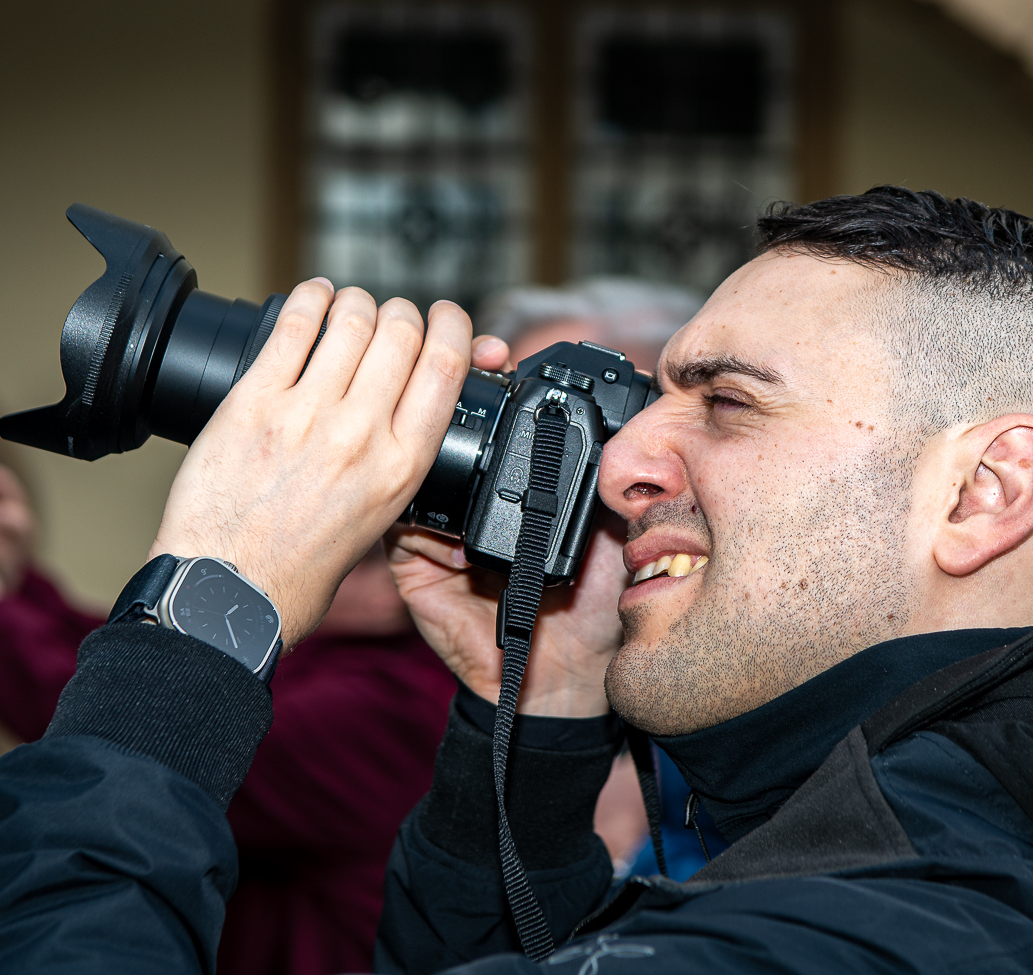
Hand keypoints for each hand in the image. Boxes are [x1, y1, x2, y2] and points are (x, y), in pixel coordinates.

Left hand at [151, 280, 483, 649]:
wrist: (229, 591)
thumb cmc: (299, 570)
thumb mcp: (380, 519)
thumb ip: (398, 461)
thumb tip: (412, 406)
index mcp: (401, 466)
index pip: (447, 367)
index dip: (453, 326)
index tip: (445, 317)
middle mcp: (361, 436)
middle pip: (402, 333)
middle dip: (402, 312)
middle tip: (392, 317)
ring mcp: (306, 414)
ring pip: (351, 320)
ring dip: (356, 303)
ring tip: (349, 306)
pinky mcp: (254, 402)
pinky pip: (293, 327)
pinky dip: (309, 299)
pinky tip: (313, 296)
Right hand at [386, 332, 627, 717]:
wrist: (576, 682)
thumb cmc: (606, 603)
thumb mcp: (623, 520)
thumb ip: (619, 467)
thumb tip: (632, 403)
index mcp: (521, 480)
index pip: (495, 414)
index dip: (487, 375)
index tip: (496, 350)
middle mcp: (476, 497)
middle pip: (445, 431)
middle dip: (442, 391)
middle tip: (465, 367)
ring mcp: (440, 530)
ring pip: (411, 469)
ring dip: (419, 441)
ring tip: (437, 423)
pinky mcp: (416, 568)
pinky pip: (400, 529)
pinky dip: (415, 518)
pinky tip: (447, 529)